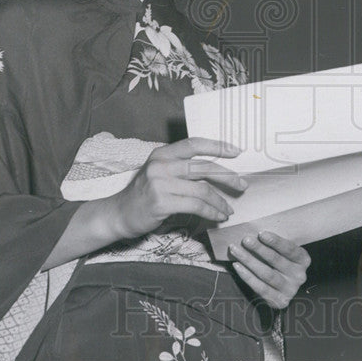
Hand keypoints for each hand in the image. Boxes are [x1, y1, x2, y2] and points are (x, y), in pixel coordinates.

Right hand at [110, 137, 246, 239]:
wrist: (118, 214)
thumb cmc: (144, 193)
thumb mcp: (159, 172)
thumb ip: (181, 167)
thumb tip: (217, 170)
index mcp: (162, 153)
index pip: (194, 144)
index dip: (217, 145)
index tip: (237, 151)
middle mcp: (161, 165)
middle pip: (203, 167)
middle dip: (228, 177)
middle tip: (242, 184)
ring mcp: (160, 184)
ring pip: (202, 190)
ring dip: (220, 201)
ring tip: (228, 209)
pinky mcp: (162, 203)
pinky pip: (195, 206)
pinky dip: (211, 212)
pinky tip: (218, 216)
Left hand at [228, 231, 309, 308]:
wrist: (282, 290)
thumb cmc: (279, 263)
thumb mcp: (284, 253)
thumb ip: (275, 244)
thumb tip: (255, 231)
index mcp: (303, 260)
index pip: (289, 249)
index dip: (275, 241)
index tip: (261, 233)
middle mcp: (299, 275)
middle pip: (276, 260)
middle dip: (259, 249)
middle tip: (245, 240)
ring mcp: (290, 290)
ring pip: (266, 274)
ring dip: (249, 261)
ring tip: (236, 250)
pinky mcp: (279, 301)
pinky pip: (260, 288)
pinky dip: (247, 276)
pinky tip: (237, 265)